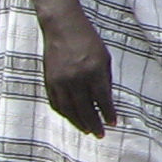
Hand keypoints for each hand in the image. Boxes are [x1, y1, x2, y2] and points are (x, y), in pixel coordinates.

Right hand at [41, 14, 117, 138]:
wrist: (62, 27)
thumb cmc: (88, 40)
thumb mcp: (104, 58)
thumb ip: (105, 80)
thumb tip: (105, 101)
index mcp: (93, 71)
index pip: (102, 99)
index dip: (108, 113)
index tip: (112, 123)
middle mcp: (76, 78)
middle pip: (85, 108)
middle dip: (93, 123)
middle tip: (100, 134)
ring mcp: (60, 80)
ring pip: (69, 109)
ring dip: (78, 122)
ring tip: (87, 130)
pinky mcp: (49, 80)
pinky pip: (56, 103)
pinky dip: (65, 113)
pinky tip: (72, 118)